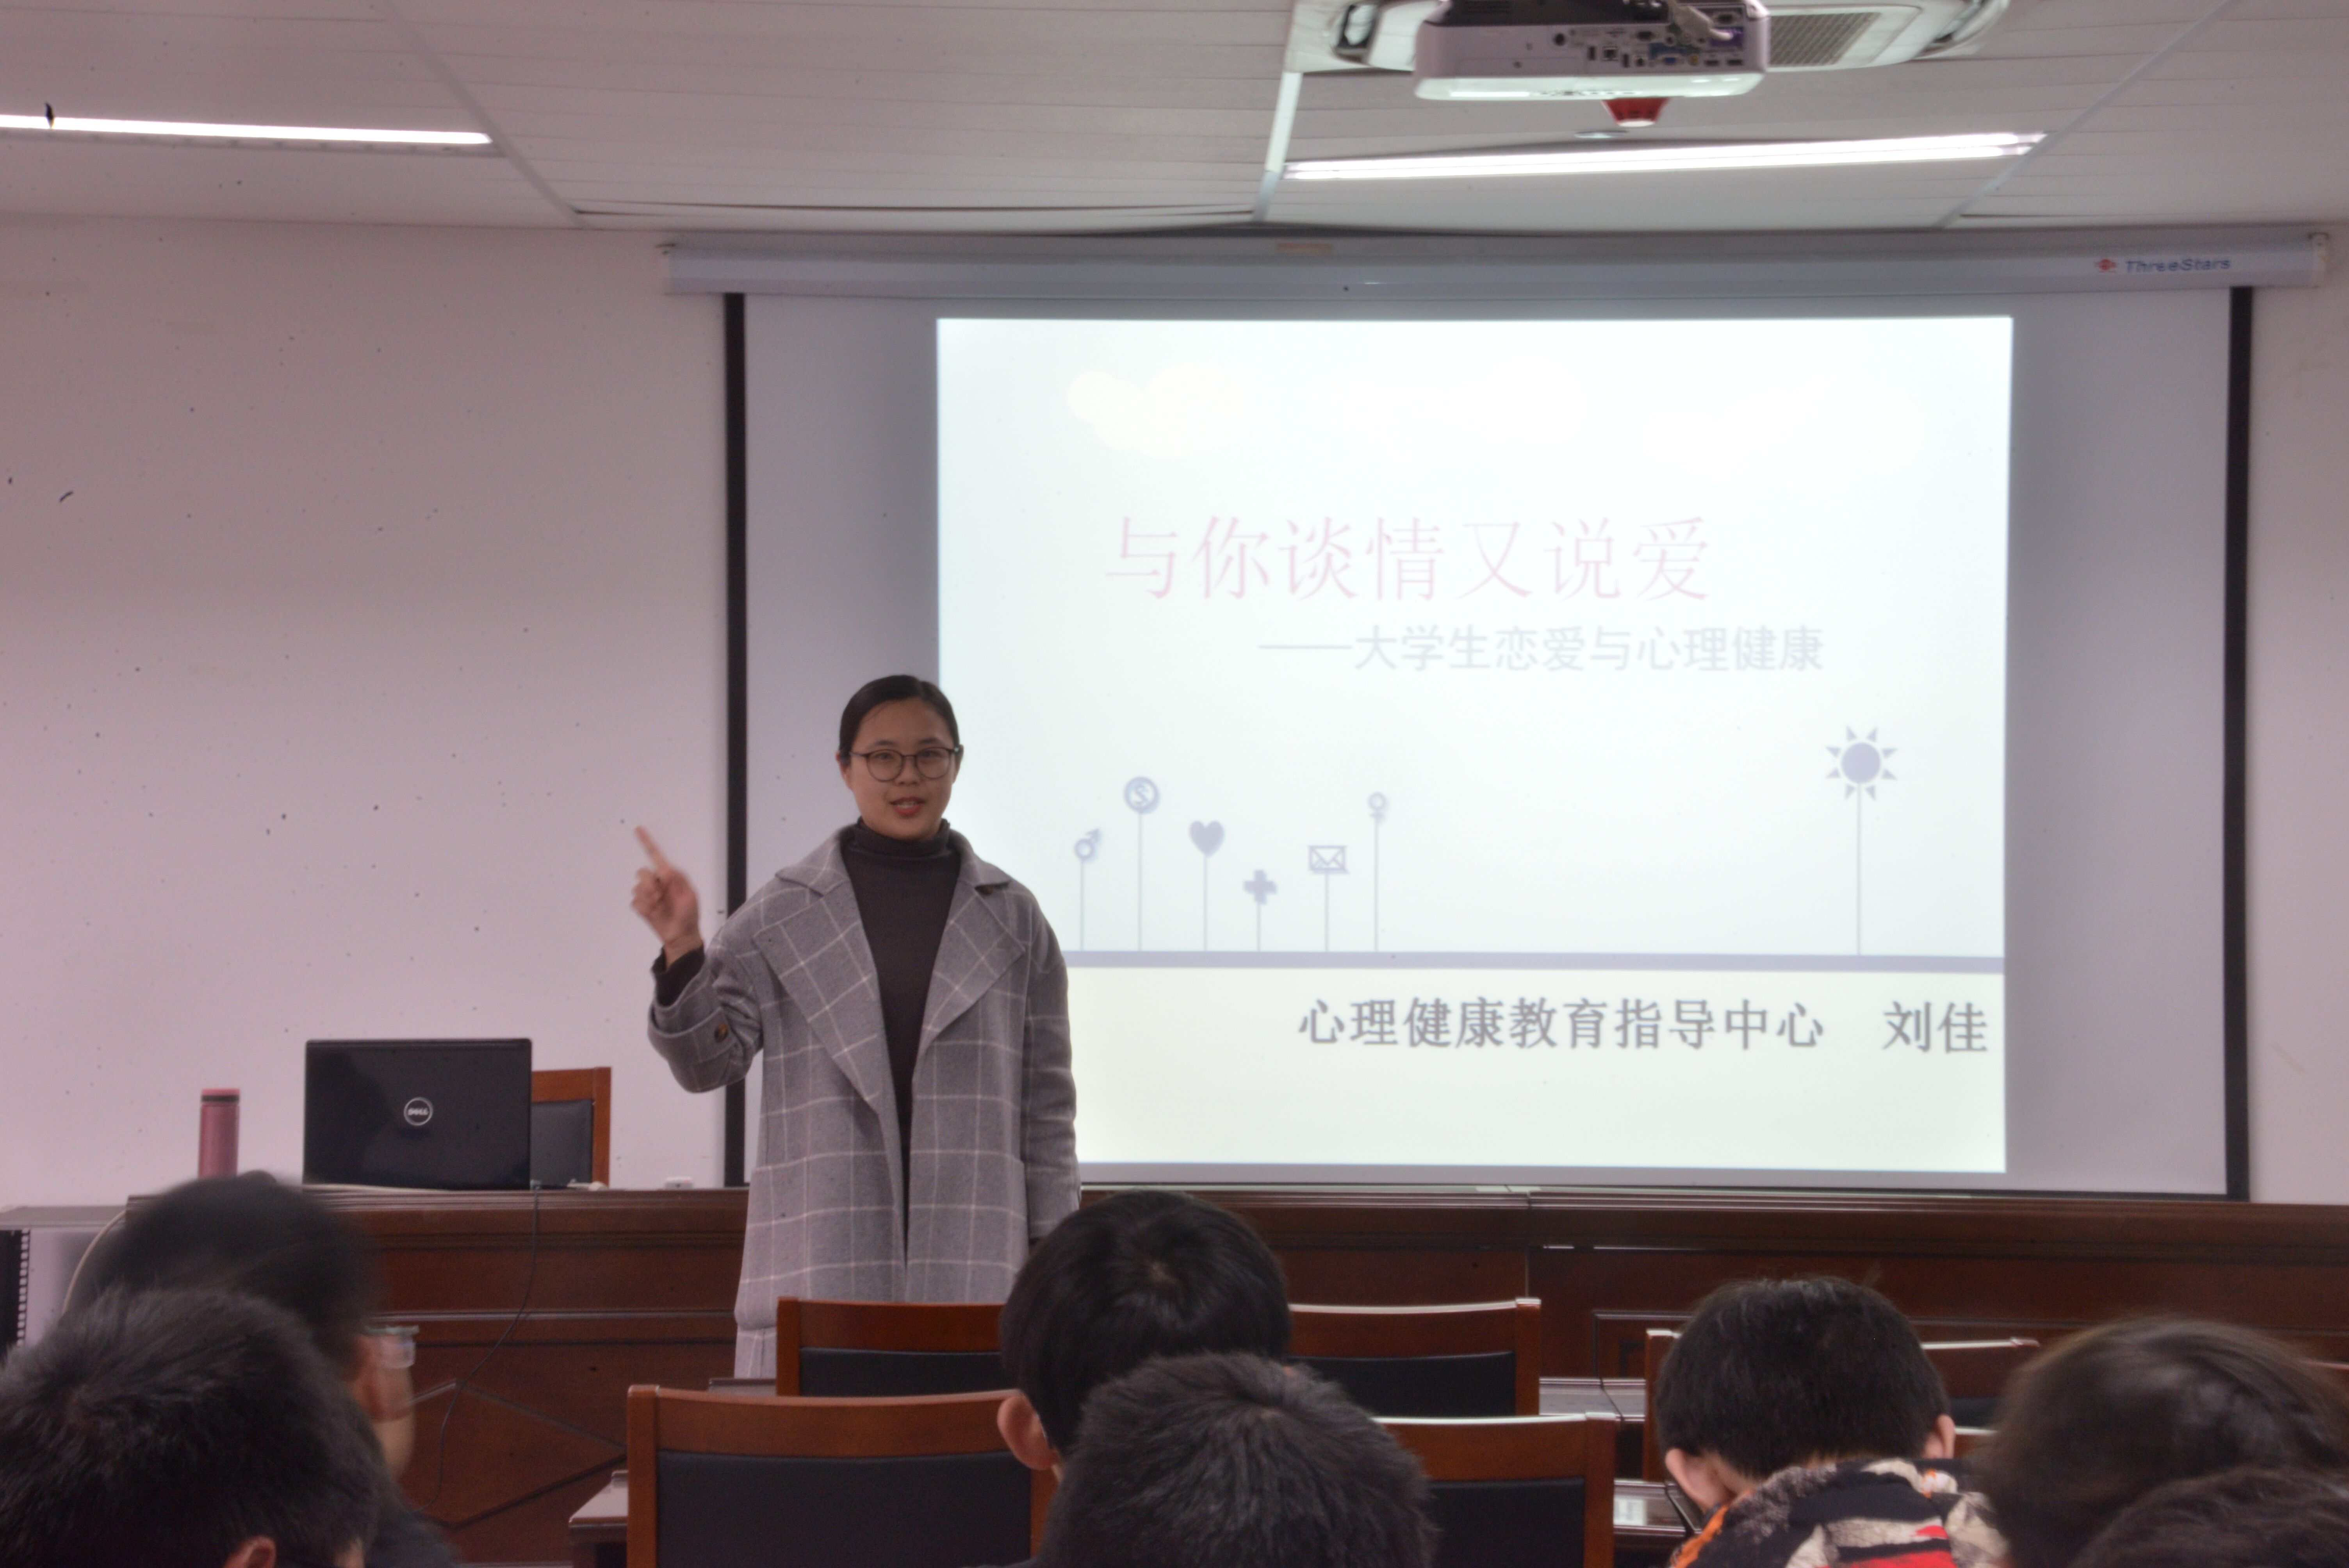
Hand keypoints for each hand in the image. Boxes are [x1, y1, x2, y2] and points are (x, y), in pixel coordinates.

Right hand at [631, 827, 702, 961]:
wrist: (681, 936)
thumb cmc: (689, 915)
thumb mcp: (690, 896)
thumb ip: (677, 880)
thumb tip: (664, 869)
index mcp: (670, 876)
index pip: (656, 856)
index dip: (647, 842)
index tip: (638, 829)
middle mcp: (657, 882)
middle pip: (642, 873)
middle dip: (649, 884)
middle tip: (660, 896)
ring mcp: (648, 895)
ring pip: (637, 888)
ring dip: (648, 898)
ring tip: (660, 907)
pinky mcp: (642, 906)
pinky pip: (635, 902)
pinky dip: (644, 908)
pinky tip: (654, 913)